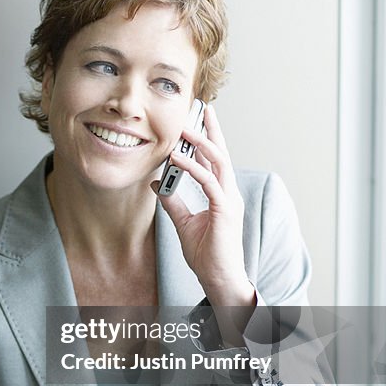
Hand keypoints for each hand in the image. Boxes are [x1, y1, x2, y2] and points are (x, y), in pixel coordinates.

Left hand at [152, 104, 252, 306]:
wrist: (217, 277)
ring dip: (201, 142)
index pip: (214, 160)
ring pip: (218, 161)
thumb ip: (172, 201)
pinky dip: (192, 167)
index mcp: (221, 194)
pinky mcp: (224, 210)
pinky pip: (208, 181)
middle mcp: (228, 192)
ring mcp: (229, 200)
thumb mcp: (183, 222)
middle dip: (210, 130)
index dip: (206, 139)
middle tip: (201, 108)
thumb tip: (157, 183)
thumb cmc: (206, 253)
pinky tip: (176, 159)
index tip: (197, 121)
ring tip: (184, 129)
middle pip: (221, 153)